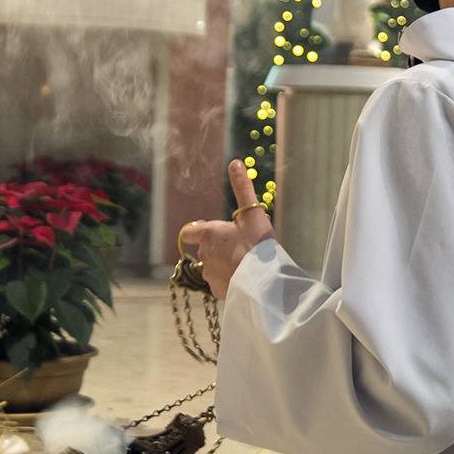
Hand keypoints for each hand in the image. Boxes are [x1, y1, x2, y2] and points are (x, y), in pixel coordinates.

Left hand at [178, 160, 274, 300]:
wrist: (264, 281)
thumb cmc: (258, 245)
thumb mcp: (252, 214)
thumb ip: (242, 188)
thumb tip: (235, 163)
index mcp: (209, 235)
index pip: (188, 232)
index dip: (198, 230)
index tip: (214, 230)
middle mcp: (204, 255)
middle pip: (203, 249)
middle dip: (217, 247)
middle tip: (239, 246)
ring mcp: (209, 274)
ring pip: (211, 267)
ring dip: (222, 264)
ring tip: (242, 263)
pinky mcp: (217, 290)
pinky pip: (219, 283)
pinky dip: (228, 280)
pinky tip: (242, 277)